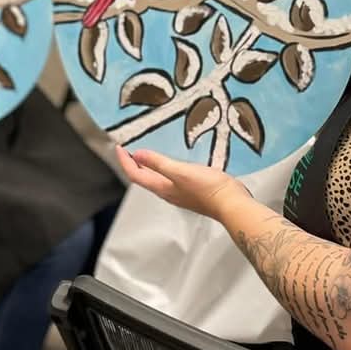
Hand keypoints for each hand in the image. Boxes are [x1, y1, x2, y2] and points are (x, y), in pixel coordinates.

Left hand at [116, 145, 249, 219]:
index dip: (125, 161)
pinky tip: (173, 159)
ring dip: (149, 165)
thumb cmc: (207, 188)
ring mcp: (180, 192)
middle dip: (134, 163)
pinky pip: (171, 177)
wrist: (231, 203)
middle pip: (144, 178)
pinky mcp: (192, 189)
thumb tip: (137, 154)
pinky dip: (164, 167)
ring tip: (147, 151)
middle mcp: (168, 192)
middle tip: (129, 148)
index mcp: (162, 188)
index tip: (119, 147)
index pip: (136, 175)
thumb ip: (158, 163)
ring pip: (157, 178)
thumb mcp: (180, 172)